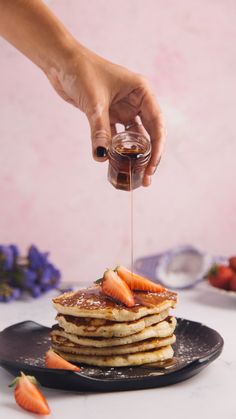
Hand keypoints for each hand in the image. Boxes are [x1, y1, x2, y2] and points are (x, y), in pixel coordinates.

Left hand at [46, 44, 165, 186]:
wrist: (61, 62)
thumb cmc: (81, 71)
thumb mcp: (94, 102)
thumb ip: (100, 129)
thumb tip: (101, 155)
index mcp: (142, 92)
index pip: (156, 124)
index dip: (157, 147)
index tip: (152, 167)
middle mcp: (136, 101)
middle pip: (149, 134)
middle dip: (149, 156)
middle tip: (146, 178)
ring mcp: (123, 109)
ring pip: (133, 137)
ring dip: (133, 155)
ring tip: (133, 175)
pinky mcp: (109, 115)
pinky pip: (116, 136)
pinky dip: (115, 149)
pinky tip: (113, 162)